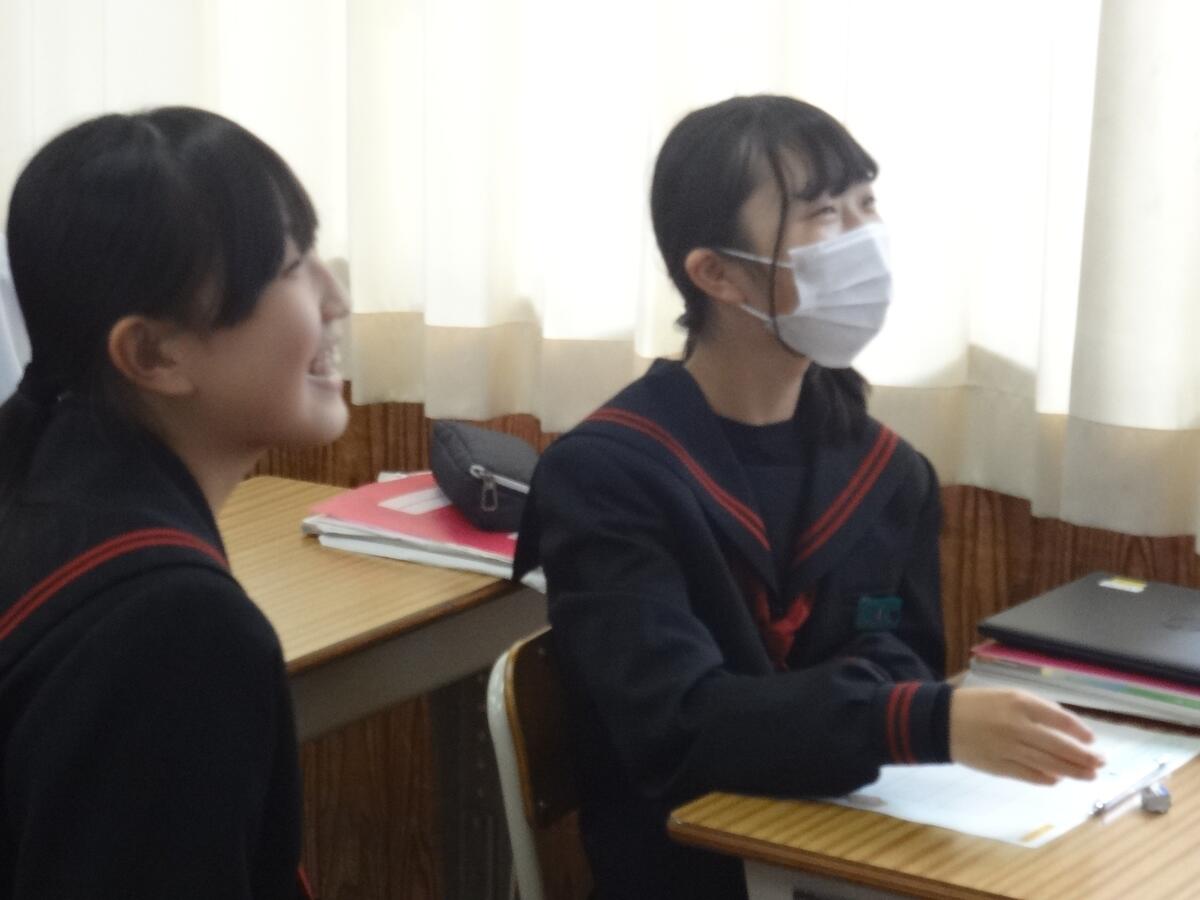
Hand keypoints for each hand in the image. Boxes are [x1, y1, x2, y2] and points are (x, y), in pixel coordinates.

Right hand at [949, 687, 1104, 784]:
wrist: (941, 721)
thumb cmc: (978, 704)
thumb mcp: (1007, 695)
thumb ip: (1036, 710)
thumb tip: (1066, 732)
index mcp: (1020, 703)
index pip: (1060, 719)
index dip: (1079, 731)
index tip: (1092, 740)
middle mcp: (1017, 726)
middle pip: (1059, 745)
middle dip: (1083, 756)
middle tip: (1100, 763)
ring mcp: (1009, 748)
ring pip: (1049, 763)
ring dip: (1072, 771)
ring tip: (1089, 775)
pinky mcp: (999, 766)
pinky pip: (1029, 775)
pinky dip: (1046, 779)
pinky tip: (1057, 779)